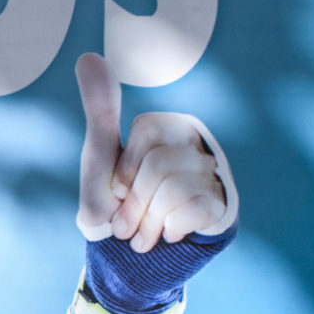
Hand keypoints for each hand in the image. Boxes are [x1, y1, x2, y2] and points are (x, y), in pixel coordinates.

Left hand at [75, 51, 230, 251]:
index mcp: (171, 127)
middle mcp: (199, 144)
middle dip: (133, 203)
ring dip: (147, 222)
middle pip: (159, 165)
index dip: (123, 170)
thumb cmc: (113, 203)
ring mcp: (215, 175)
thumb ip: (100, 109)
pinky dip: (170, 230)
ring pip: (174, 189)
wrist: (130, 257)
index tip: (119, 189)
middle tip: (127, 221)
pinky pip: (193, 209)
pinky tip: (171, 233)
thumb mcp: (100, 156)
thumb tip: (88, 55)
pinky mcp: (225, 205)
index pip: (146, 134)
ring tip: (145, 231)